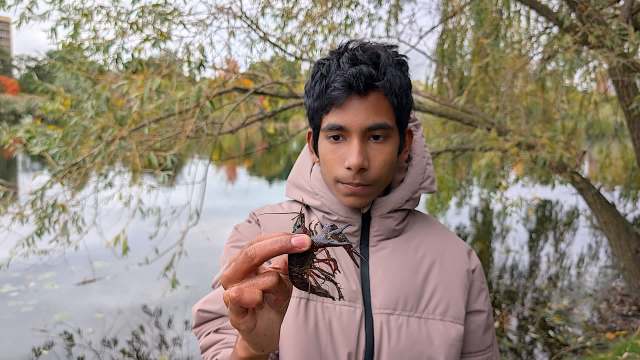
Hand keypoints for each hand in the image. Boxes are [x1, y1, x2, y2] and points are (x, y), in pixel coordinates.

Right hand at [221, 232, 310, 358]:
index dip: (280, 238)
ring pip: (262, 278)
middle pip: (251, 252)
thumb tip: (298, 243)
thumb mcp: (284, 278)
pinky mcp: (234, 313)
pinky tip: (259, 301)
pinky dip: (255, 296)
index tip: (304, 238)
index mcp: (243, 263)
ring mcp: (231, 293)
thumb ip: (286, 262)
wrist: (264, 333)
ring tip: (275, 296)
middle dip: (279, 245)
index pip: (257, 242)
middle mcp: (233, 274)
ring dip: (277, 285)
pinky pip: (241, 297)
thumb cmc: (271, 301)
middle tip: (304, 243)